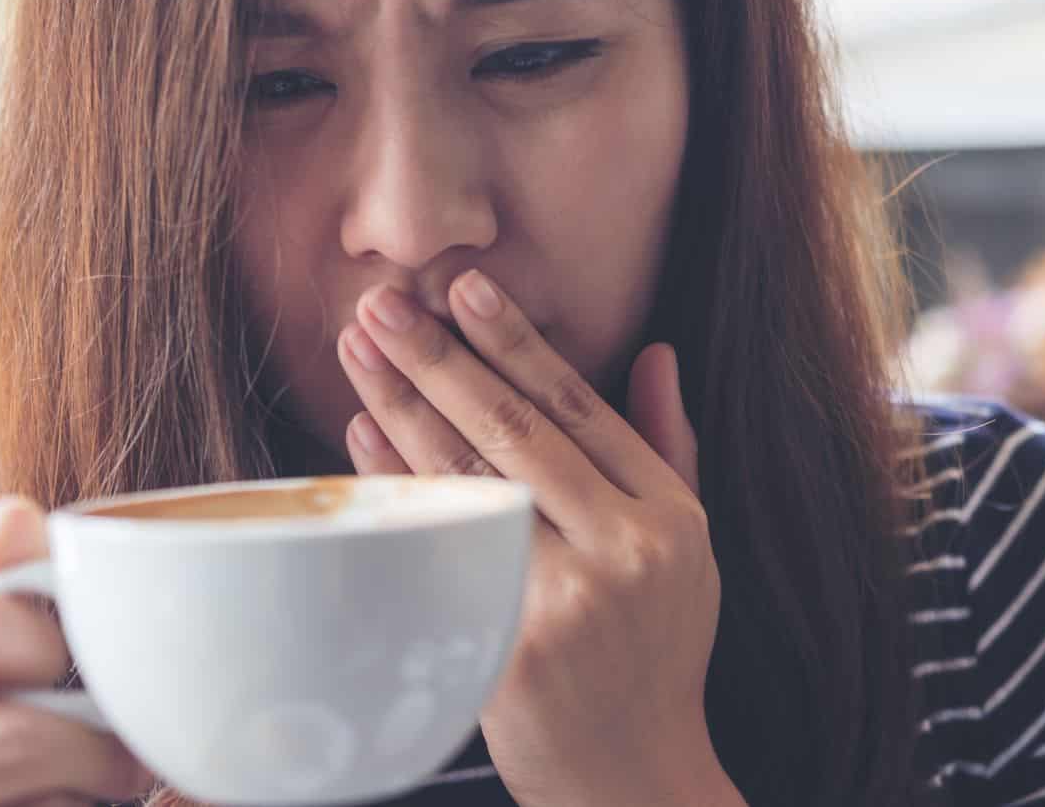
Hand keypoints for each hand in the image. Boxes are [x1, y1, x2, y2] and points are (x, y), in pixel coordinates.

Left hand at [337, 272, 741, 805]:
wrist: (632, 775)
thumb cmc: (653, 651)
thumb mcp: (686, 547)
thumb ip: (667, 447)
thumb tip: (656, 353)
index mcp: (668, 517)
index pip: (580, 408)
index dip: (516, 343)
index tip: (465, 286)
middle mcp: (624, 552)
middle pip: (514, 432)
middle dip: (439, 359)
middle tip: (383, 302)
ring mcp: (564, 603)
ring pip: (467, 481)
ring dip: (402, 406)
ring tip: (358, 349)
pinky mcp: (508, 650)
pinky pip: (436, 548)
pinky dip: (395, 487)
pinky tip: (361, 437)